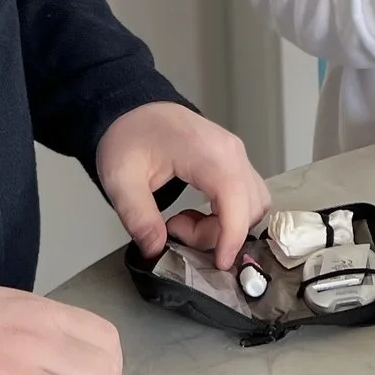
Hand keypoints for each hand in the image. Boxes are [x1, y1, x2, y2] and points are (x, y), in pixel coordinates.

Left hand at [95, 101, 270, 265]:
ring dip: (226, 225)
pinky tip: (199, 214)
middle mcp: (231, 151)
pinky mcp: (235, 160)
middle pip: (248, 206)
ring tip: (186, 223)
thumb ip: (138, 217)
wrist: (134, 109)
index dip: (231, 235)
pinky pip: (247, 195)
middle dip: (218, 234)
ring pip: (254, 203)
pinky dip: (230, 214)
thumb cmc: (128, 138)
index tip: (219, 264)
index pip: (235, 197)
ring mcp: (236, 154)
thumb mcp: (120, 180)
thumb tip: (156, 251)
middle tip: (176, 230)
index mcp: (206, 153)